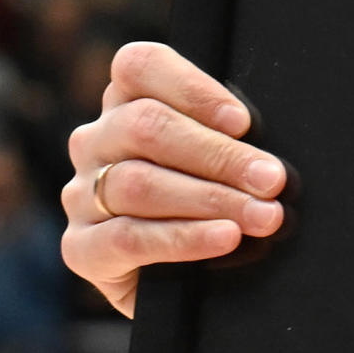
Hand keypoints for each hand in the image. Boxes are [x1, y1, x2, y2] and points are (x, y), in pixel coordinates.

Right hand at [62, 43, 289, 317]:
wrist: (190, 285)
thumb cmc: (220, 205)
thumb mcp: (227, 164)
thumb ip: (234, 140)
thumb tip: (268, 152)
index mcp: (128, 104)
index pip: (139, 66)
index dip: (192, 88)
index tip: (244, 122)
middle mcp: (96, 142)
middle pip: (146, 127)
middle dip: (219, 155)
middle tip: (272, 180)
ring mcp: (81, 195)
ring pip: (138, 184)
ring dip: (211, 200)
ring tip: (263, 217)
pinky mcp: (82, 248)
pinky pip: (127, 238)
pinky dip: (184, 238)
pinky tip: (225, 238)